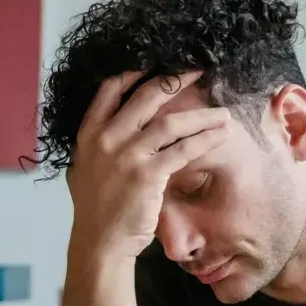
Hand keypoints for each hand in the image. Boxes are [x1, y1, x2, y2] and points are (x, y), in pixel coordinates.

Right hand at [66, 71, 230, 258]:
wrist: (99, 241)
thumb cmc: (94, 209)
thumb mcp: (83, 169)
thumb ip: (96, 145)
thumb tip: (109, 128)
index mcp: (89, 133)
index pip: (110, 89)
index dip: (135, 72)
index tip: (156, 64)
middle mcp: (106, 138)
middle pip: (146, 97)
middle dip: (176, 80)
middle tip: (197, 72)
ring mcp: (127, 155)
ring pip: (170, 122)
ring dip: (201, 115)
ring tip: (222, 113)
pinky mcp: (148, 175)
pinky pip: (183, 150)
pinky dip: (205, 140)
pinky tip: (221, 136)